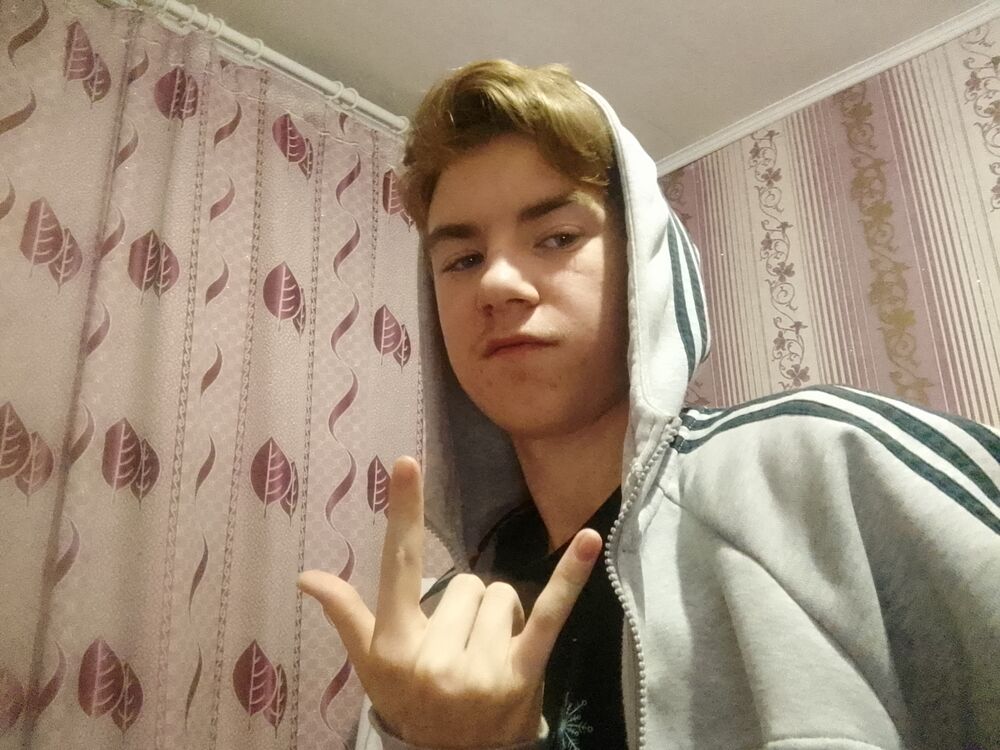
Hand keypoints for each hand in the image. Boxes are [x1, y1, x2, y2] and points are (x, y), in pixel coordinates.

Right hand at [298, 456, 601, 748]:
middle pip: (465, 582)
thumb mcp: (372, 665)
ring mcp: (479, 668)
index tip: (407, 462)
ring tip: (486, 655)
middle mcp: (433, 656)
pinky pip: (550, 614)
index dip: (403, 513)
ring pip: (501, 595)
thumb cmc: (410, 702)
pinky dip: (571, 577)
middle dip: (466, 605)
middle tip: (460, 645)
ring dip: (500, 617)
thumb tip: (306, 575)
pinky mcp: (521, 674)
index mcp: (395, 643)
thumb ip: (346, 614)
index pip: (397, 566)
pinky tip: (589, 541)